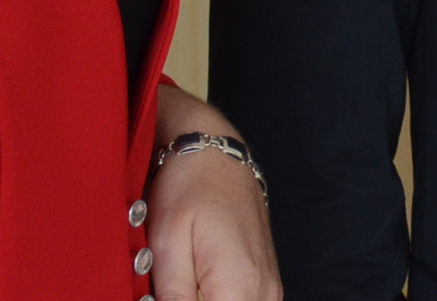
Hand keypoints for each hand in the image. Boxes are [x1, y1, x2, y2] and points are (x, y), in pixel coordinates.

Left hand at [148, 86, 280, 300]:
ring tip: (184, 280)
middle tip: (173, 283)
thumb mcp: (167, 242)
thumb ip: (173, 296)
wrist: (215, 150)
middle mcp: (263, 291)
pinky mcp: (266, 280)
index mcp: (239, 286)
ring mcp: (269, 286)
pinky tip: (197, 283)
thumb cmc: (189, 185)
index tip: (168, 292)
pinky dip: (220, 299)